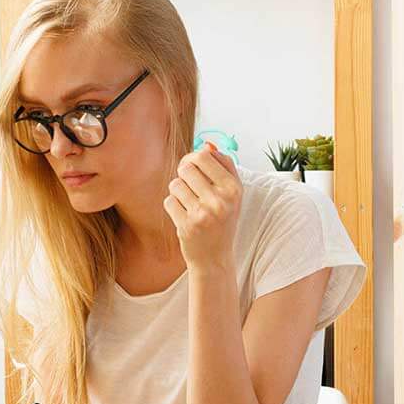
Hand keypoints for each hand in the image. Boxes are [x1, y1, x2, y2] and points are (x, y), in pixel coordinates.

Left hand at [163, 142, 241, 269]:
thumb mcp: (231, 195)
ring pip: (175, 184)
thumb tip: (207, 144)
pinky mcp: (187, 225)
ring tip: (189, 204)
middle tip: (189, 186)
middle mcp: (221, 200)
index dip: (193, 158)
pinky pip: (169, 201)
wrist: (215, 259)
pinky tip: (184, 216)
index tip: (194, 167)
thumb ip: (223, 166)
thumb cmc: (222, 221)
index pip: (204, 155)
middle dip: (184, 174)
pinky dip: (173, 207)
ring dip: (178, 192)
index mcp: (234, 189)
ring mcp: (204, 213)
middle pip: (187, 167)